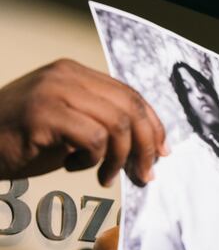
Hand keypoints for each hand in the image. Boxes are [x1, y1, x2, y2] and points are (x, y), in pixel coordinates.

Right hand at [0, 59, 167, 185]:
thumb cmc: (24, 139)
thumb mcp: (72, 124)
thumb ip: (105, 124)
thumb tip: (150, 148)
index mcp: (78, 73)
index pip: (131, 95)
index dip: (154, 125)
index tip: (162, 151)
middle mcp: (68, 75)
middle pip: (130, 107)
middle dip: (146, 145)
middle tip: (145, 173)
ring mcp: (54, 91)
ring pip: (117, 123)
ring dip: (120, 157)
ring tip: (106, 176)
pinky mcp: (43, 113)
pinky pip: (93, 138)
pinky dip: (94, 159)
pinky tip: (75, 167)